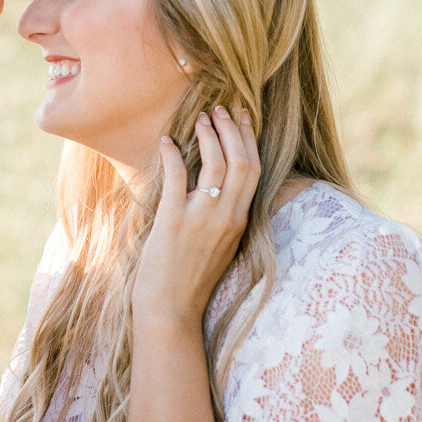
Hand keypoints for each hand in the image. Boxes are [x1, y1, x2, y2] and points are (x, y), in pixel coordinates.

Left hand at [134, 107, 261, 328]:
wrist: (171, 311)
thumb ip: (223, 218)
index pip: (255, 171)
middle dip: (232, 129)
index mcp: (240, 222)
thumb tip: (215, 188)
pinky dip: (172, 153)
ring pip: (217, 163)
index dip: (249, 139)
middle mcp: (227, 217)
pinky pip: (178, 176)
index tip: (242, 118)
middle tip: (220, 109)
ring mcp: (202, 218)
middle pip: (242, 161)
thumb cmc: (189, 281)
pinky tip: (166, 141)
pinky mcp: (174, 220)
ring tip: (199, 118)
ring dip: (208, 135)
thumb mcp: (219, 246)